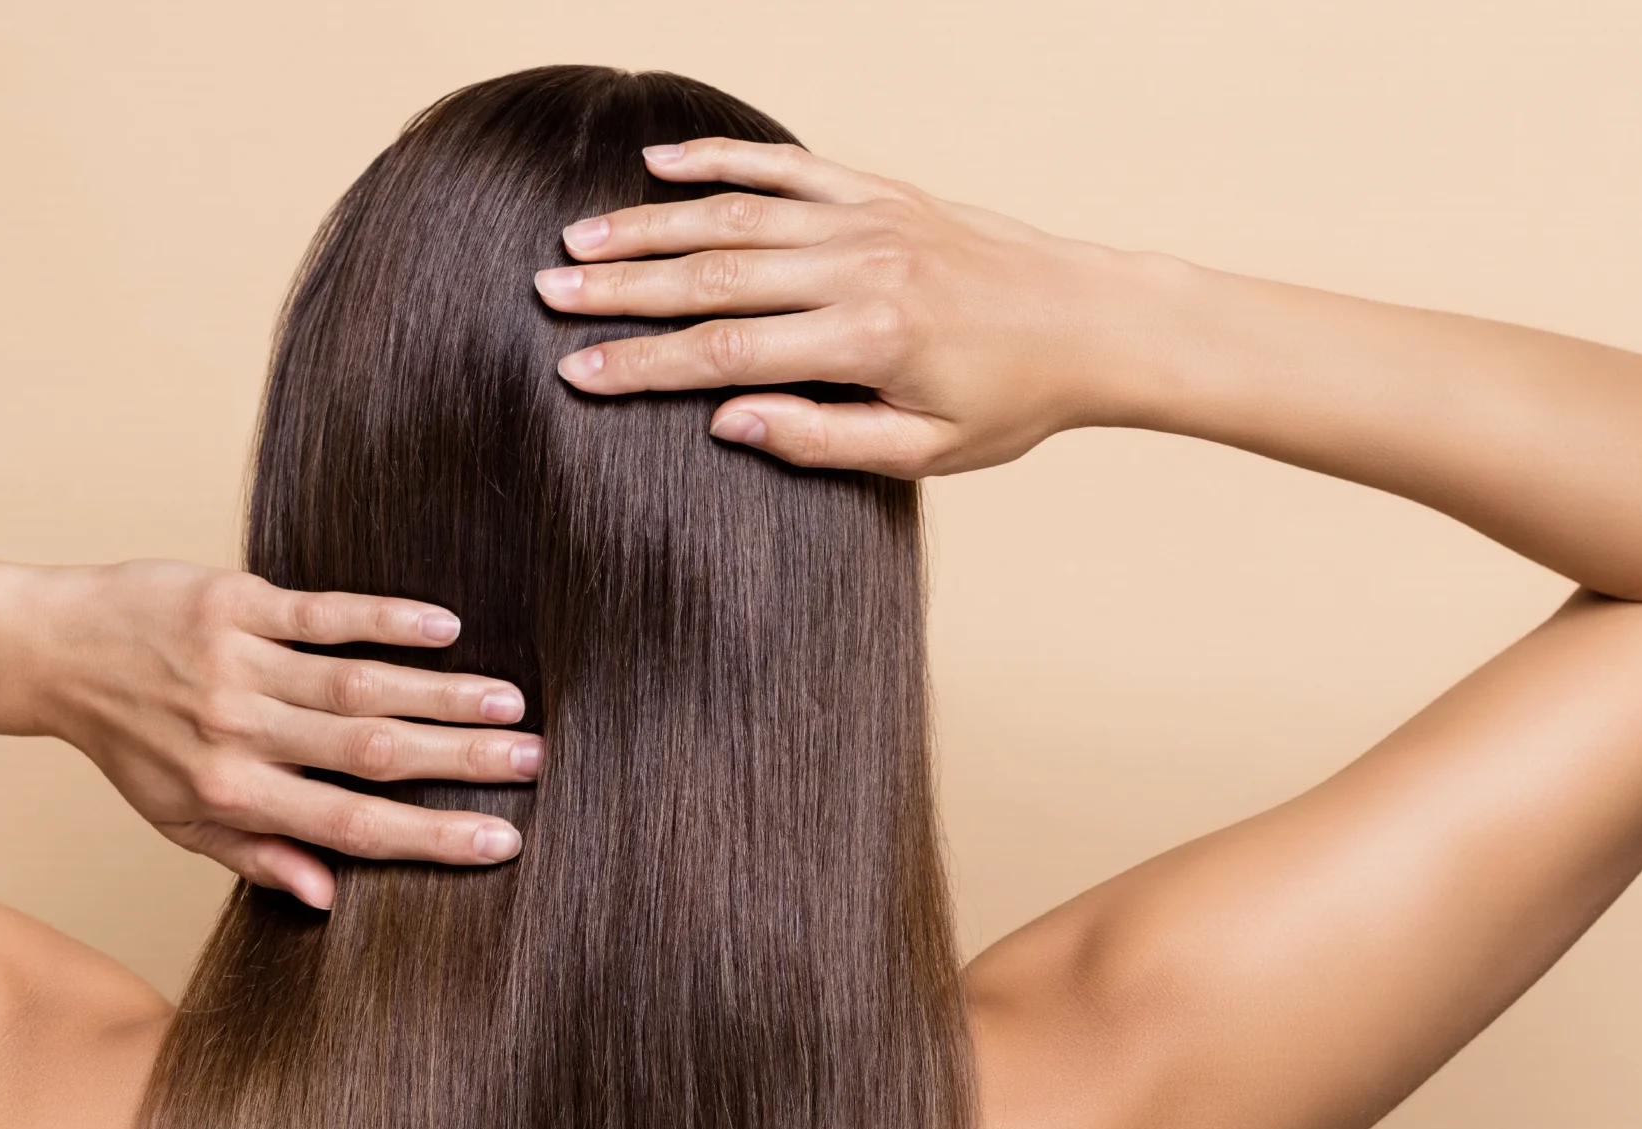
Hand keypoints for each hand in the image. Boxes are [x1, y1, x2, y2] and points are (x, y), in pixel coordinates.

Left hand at [32, 560, 538, 908]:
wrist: (55, 653)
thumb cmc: (130, 744)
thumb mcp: (180, 821)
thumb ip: (257, 857)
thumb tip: (332, 896)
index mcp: (234, 797)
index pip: (351, 827)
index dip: (430, 837)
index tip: (502, 842)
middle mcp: (239, 735)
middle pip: (369, 753)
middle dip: (460, 761)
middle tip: (535, 764)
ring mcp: (238, 665)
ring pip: (357, 684)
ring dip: (442, 693)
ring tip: (511, 702)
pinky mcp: (235, 603)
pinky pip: (321, 613)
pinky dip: (387, 619)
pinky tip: (446, 629)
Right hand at [533, 138, 1147, 478]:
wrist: (1094, 320)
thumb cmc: (1012, 400)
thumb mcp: (924, 452)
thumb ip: (821, 439)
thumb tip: (724, 422)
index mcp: (867, 340)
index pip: (727, 353)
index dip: (642, 365)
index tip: (575, 373)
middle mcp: (861, 268)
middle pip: (714, 275)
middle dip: (622, 287)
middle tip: (547, 294)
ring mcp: (869, 220)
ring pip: (737, 216)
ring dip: (651, 226)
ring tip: (579, 237)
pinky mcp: (881, 192)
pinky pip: (788, 168)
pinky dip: (720, 164)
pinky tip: (660, 165)